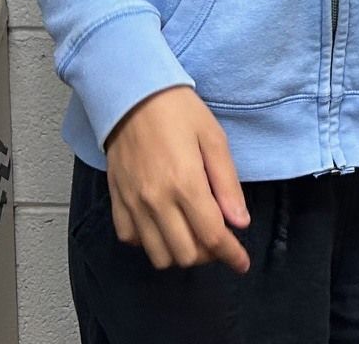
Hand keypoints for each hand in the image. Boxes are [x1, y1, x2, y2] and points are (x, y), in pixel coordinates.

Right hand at [103, 85, 250, 271]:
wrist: (131, 95)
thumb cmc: (179, 112)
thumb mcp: (214, 138)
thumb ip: (227, 183)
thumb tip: (240, 223)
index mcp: (185, 183)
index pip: (212, 236)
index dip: (231, 255)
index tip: (242, 264)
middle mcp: (156, 201)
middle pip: (186, 254)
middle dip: (208, 254)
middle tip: (218, 236)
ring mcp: (132, 204)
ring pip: (158, 255)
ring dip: (180, 252)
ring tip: (192, 232)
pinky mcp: (116, 201)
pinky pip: (132, 240)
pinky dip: (151, 242)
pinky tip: (164, 224)